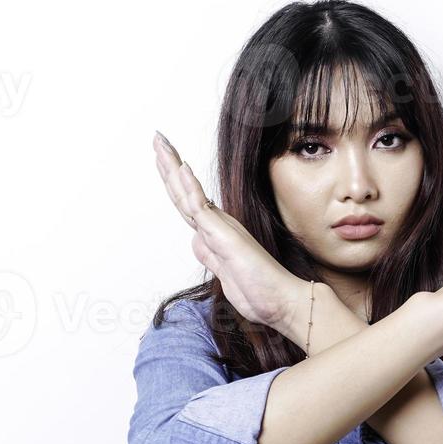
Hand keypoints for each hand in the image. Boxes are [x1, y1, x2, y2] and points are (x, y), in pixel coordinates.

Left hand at [152, 131, 307, 335]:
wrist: (284, 303)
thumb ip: (211, 256)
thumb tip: (196, 240)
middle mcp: (218, 225)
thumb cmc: (262, 293)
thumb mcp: (225, 276)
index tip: (163, 161)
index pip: (188, 203)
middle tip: (158, 140)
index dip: (175, 181)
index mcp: (216, 234)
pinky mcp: (225, 236)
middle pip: (186, 192)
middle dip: (169, 165)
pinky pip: (202, 207)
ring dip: (173, 166)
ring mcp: (221, 228)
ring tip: (161, 143)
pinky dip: (190, 186)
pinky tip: (181, 166)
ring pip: (189, 193)